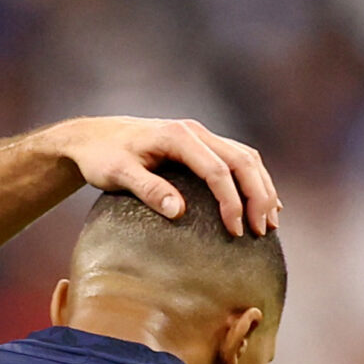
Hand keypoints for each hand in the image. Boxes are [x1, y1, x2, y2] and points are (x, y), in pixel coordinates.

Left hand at [50, 117, 278, 235]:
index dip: (231, 201)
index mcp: (178, 137)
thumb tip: (179, 211)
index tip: (236, 230)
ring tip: (270, 221)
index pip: (216, 170)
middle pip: (242, 161)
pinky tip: (263, 202)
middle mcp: (195, 132)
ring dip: (262, 187)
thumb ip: (148, 190)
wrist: (94, 137)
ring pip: (245, 158)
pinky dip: (253, 180)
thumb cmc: (102, 157)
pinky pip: (236, 159)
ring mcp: (201, 136)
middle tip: (263, 230)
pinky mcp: (201, 145)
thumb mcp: (117, 175)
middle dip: (258, 196)